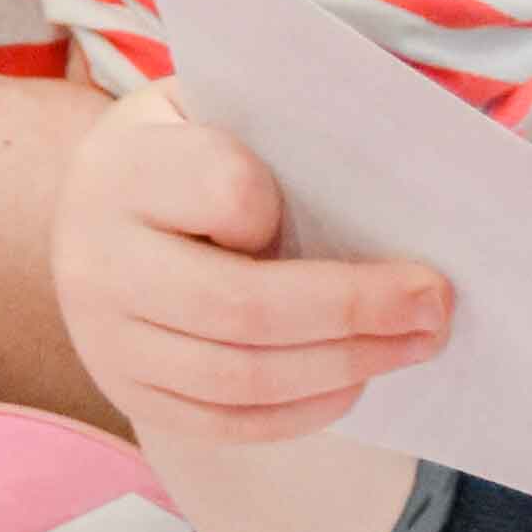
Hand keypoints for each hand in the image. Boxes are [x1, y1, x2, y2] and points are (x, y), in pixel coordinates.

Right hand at [48, 93, 447, 466]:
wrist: (95, 212)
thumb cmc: (184, 151)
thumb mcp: (213, 108)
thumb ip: (282, 130)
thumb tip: (405, 175)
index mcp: (123, 167)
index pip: (225, 191)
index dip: (281, 203)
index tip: (331, 200)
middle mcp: (95, 260)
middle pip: (244, 306)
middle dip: (357, 309)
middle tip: (436, 302)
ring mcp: (104, 340)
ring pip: (244, 376)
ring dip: (348, 365)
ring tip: (414, 343)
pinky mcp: (129, 395)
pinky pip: (229, 424)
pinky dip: (306, 410)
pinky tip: (354, 382)